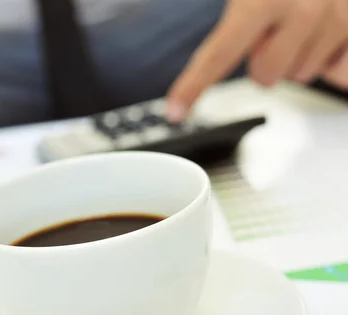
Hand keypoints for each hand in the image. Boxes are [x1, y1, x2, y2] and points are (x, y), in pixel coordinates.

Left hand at [166, 0, 347, 121]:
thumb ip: (237, 19)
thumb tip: (203, 43)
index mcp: (260, 0)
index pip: (218, 54)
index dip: (193, 86)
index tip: (174, 112)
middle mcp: (301, 9)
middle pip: (265, 76)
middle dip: (266, 58)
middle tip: (275, 31)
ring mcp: (335, 20)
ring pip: (300, 75)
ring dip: (298, 55)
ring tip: (305, 25)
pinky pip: (338, 73)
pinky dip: (332, 59)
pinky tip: (329, 36)